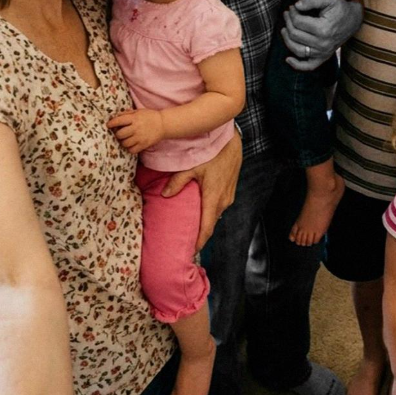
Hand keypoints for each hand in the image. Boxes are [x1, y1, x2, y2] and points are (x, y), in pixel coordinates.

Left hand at [107, 108, 163, 152]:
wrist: (164, 124)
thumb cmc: (150, 116)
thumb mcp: (139, 111)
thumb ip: (127, 113)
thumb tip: (115, 116)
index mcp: (134, 118)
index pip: (118, 121)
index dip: (111, 123)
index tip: (108, 125)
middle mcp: (136, 128)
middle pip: (119, 134)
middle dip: (117, 134)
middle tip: (119, 133)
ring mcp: (140, 137)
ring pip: (124, 143)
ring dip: (123, 142)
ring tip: (125, 139)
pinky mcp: (144, 144)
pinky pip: (132, 150)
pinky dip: (130, 148)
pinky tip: (131, 144)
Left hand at [162, 129, 241, 252]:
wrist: (231, 142)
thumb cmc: (212, 152)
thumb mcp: (192, 166)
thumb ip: (178, 182)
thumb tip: (164, 195)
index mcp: (213, 198)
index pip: (207, 228)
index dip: (199, 243)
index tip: (190, 253)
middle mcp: (223, 201)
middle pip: (211, 223)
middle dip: (200, 234)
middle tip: (186, 241)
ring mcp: (229, 196)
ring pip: (215, 214)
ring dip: (205, 221)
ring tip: (192, 226)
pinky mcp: (230, 190)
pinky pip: (220, 206)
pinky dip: (210, 211)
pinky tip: (202, 208)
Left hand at [281, 0, 362, 70]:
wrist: (353, 20)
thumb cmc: (340, 8)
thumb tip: (297, 6)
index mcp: (323, 29)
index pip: (298, 22)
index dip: (292, 13)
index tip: (292, 7)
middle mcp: (323, 44)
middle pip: (295, 35)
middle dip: (288, 22)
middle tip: (287, 14)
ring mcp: (323, 52)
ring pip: (297, 50)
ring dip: (287, 39)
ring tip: (284, 29)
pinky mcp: (323, 57)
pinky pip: (308, 66)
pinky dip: (296, 65)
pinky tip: (288, 59)